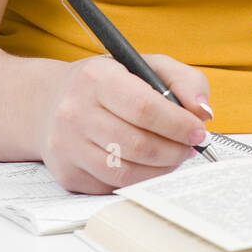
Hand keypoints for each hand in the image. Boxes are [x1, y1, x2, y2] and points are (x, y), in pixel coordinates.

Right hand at [36, 53, 212, 193]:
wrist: (49, 102)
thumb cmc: (106, 83)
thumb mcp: (144, 65)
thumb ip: (183, 80)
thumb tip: (203, 112)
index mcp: (96, 78)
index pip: (144, 107)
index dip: (178, 124)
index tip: (198, 130)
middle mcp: (74, 111)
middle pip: (138, 144)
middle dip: (174, 150)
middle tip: (189, 147)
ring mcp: (66, 146)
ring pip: (125, 171)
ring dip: (160, 169)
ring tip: (173, 156)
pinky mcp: (67, 173)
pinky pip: (112, 186)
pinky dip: (138, 180)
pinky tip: (147, 166)